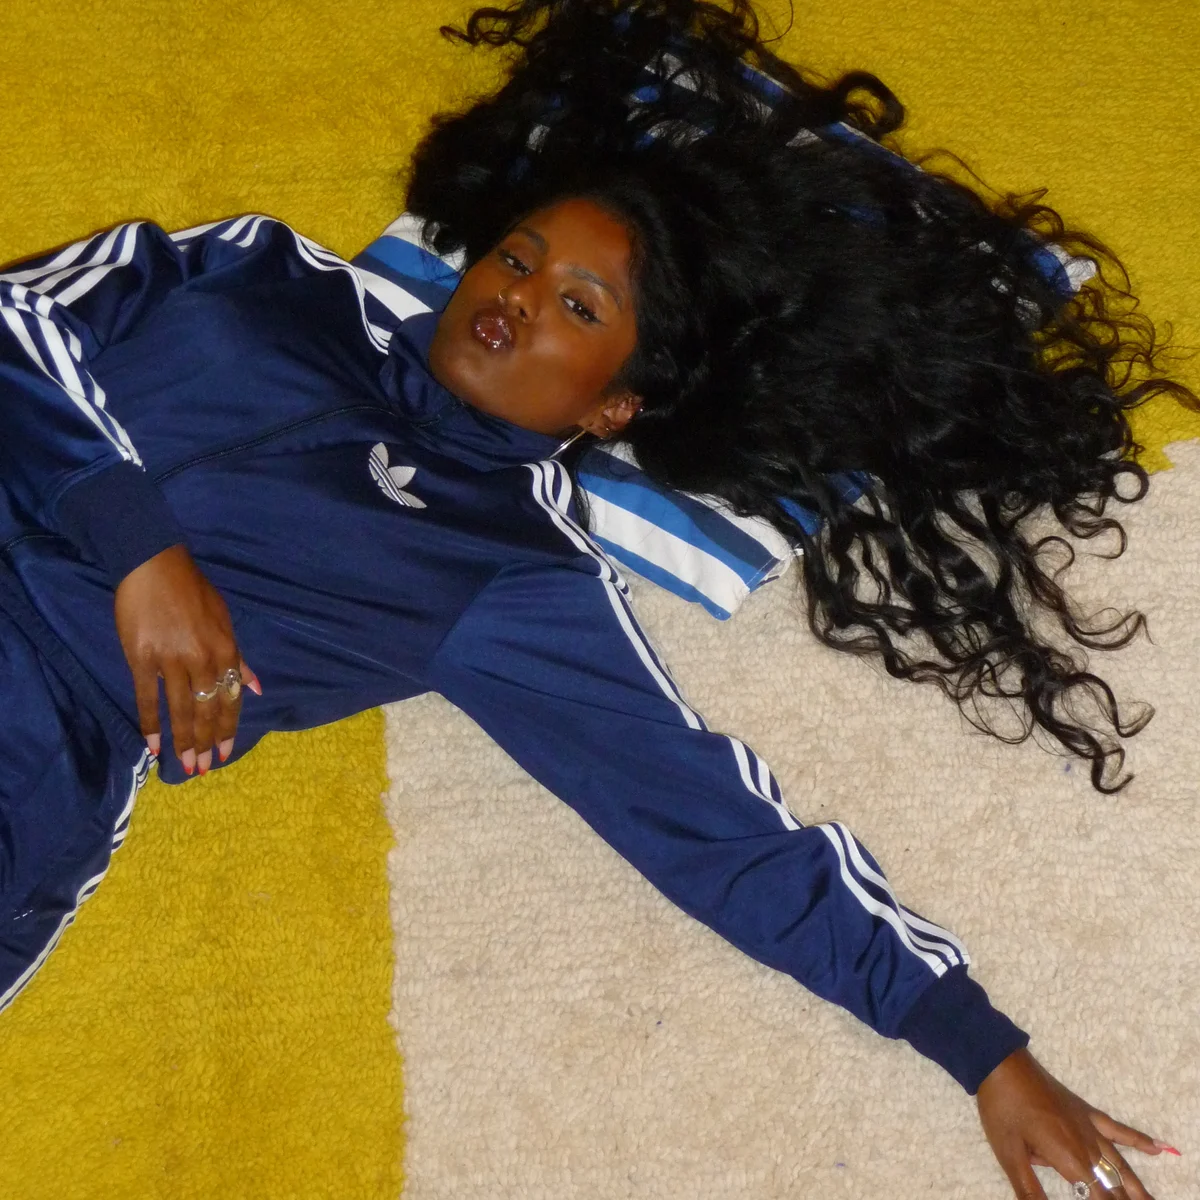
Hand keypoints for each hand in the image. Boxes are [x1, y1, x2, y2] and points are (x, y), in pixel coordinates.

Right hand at [114, 544, 260, 773]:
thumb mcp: (225, 622)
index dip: (229, 729)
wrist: (154, 566)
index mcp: (226, 651)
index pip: (231, 699)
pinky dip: (150, 724)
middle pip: (207, 710)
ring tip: (186, 766)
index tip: (227, 753)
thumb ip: (239, 659)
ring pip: (180, 709)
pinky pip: (147, 697)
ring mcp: (172, 660)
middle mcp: (204, 659)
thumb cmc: (193, 592)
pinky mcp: (142, 658)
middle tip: (204, 769)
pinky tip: (154, 746)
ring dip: (184, 741)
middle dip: (208, 743)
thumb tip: (257, 689)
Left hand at [977, 1047, 1175, 1198]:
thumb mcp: (1009, 1155)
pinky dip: (1139, 1140)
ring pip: (1121, 1163)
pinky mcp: (1086, 1111)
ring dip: (1138, 1186)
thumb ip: (1030, 1190)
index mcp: (1068, 1158)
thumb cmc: (1002, 1109)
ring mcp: (1089, 1126)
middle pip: (1113, 1184)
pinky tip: (1160, 1148)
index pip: (1098, 1197)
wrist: (1001, 1063)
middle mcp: (1086, 1145)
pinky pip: (1118, 1129)